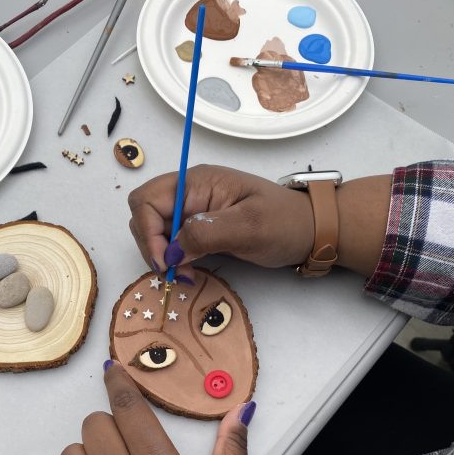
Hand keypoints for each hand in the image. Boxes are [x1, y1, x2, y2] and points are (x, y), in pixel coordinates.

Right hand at [128, 164, 392, 277]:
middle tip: (172, 269)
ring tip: (182, 272)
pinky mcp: (199, 225)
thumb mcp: (248, 227)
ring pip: (153, 227)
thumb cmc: (284, 223)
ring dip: (159, 252)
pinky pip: (170, 239)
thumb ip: (205, 233)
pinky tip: (187, 269)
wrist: (310, 230)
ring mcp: (193, 208)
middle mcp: (189, 191)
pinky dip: (171, 256)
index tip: (165, 262)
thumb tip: (171, 250)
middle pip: (144, 212)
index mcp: (197, 182)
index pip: (147, 200)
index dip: (148, 232)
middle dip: (149, 243)